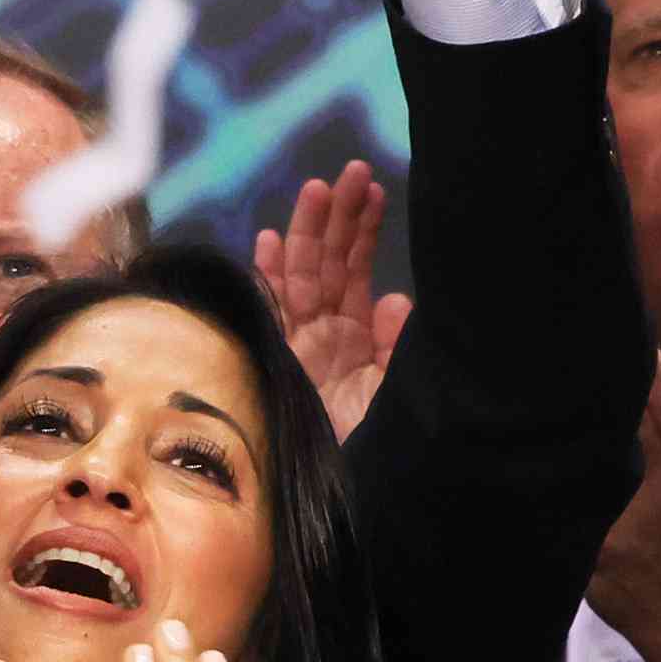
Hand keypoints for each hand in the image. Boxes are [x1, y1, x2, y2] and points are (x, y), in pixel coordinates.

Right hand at [251, 160, 409, 437]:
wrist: (348, 489)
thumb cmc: (376, 444)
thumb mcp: (395, 390)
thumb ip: (395, 345)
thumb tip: (394, 299)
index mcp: (353, 335)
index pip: (354, 269)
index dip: (361, 229)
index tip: (372, 187)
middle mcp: (321, 333)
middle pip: (325, 263)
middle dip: (335, 217)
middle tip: (349, 172)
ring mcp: (295, 345)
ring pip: (297, 278)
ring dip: (304, 234)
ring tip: (316, 191)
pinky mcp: (275, 361)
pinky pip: (268, 313)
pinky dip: (266, 280)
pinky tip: (265, 245)